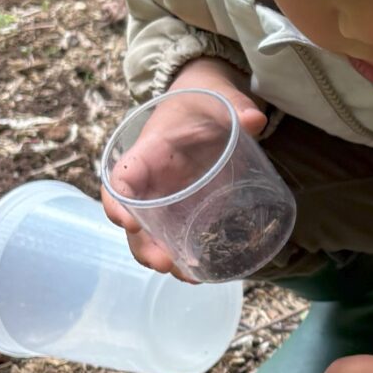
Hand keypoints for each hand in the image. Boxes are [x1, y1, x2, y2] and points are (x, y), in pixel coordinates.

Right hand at [102, 61, 263, 278]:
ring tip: (189, 277)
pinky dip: (183, 254)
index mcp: (148, 151)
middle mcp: (151, 180)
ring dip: (163, 257)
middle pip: (133, 218)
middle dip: (143, 245)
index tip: (127, 222)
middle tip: (164, 263)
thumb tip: (254, 120)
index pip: (122, 178)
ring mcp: (166, 197)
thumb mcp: (216, 95)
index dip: (118, 202)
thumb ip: (234, 104)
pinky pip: (175, 234)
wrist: (205, 101)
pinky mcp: (184, 207)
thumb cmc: (201, 99)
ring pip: (152, 234)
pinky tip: (202, 274)